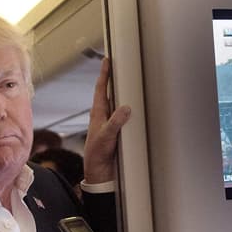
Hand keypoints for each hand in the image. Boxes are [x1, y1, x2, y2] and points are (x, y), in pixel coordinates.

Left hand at [82, 57, 131, 184]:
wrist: (99, 170)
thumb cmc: (97, 153)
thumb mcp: (106, 136)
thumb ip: (115, 122)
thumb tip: (126, 108)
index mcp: (98, 112)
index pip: (101, 88)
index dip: (104, 74)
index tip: (107, 60)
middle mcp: (103, 115)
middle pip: (108, 92)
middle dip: (112, 79)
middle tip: (118, 65)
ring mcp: (109, 122)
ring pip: (116, 102)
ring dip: (121, 93)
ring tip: (128, 81)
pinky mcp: (116, 130)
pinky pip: (122, 115)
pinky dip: (127, 108)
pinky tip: (134, 107)